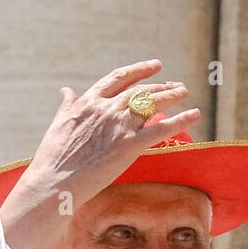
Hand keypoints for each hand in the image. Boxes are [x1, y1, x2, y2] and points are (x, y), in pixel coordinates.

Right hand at [0, 59, 200, 248]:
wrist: (54, 182)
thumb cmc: (53, 159)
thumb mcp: (58, 124)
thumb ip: (67, 106)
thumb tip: (66, 91)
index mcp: (89, 102)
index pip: (119, 79)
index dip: (139, 71)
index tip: (155, 66)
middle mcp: (106, 108)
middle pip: (140, 91)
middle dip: (160, 85)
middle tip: (176, 85)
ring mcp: (119, 125)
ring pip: (152, 104)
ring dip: (172, 96)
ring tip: (184, 92)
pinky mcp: (129, 145)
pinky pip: (162, 129)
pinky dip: (181, 120)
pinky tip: (195, 114)